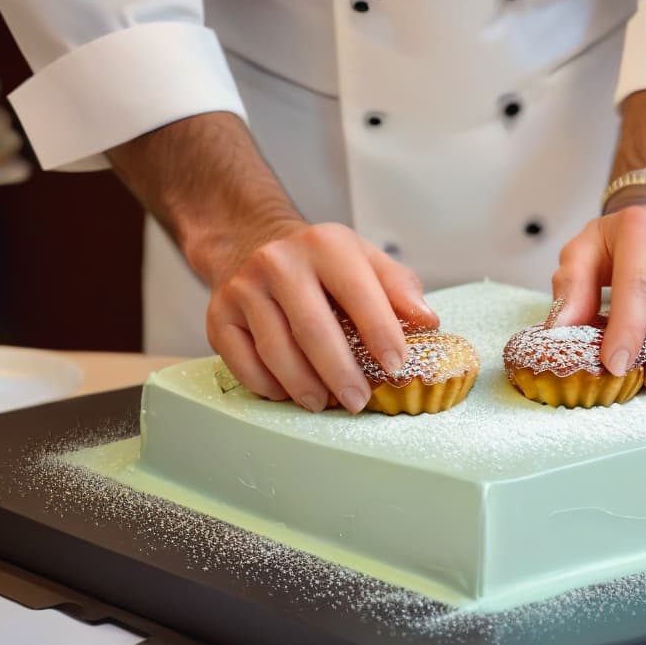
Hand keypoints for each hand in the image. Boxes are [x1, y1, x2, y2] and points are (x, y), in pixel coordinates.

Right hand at [205, 219, 437, 412]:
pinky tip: (289, 392)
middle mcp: (279, 262)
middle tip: (359, 402)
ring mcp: (243, 288)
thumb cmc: (321, 263)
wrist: (251, 241)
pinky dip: (269, 386)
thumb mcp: (365, 260)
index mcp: (325, 245)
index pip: (359, 294)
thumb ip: (400, 288)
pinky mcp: (218, 315)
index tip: (396, 367)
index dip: (381, 333)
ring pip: (276, 351)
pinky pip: (243, 363)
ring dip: (305, 387)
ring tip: (325, 403)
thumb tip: (427, 322)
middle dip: (341, 374)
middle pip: (313, 330)